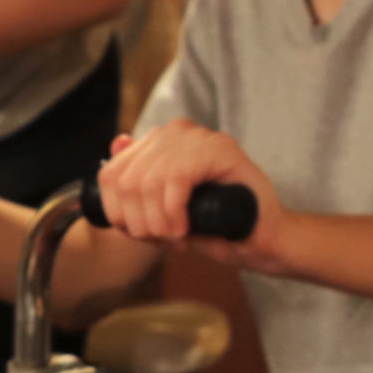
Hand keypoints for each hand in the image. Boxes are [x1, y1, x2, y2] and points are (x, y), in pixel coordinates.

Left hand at [92, 124, 285, 271]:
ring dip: (158, 221)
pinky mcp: (220, 148)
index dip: (117, 212)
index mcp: (161, 142)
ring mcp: (200, 137)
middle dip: (138, 222)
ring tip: (176, 238)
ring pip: (149, 181)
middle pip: (127, 180)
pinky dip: (174, 211)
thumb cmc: (216, 225)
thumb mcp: (165, 210)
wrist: (261, 238)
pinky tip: (185, 227)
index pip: (111, 173)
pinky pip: (175, 178)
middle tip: (162, 241)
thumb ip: (140, 185)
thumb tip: (115, 145)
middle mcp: (178, 131)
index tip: (140, 234)